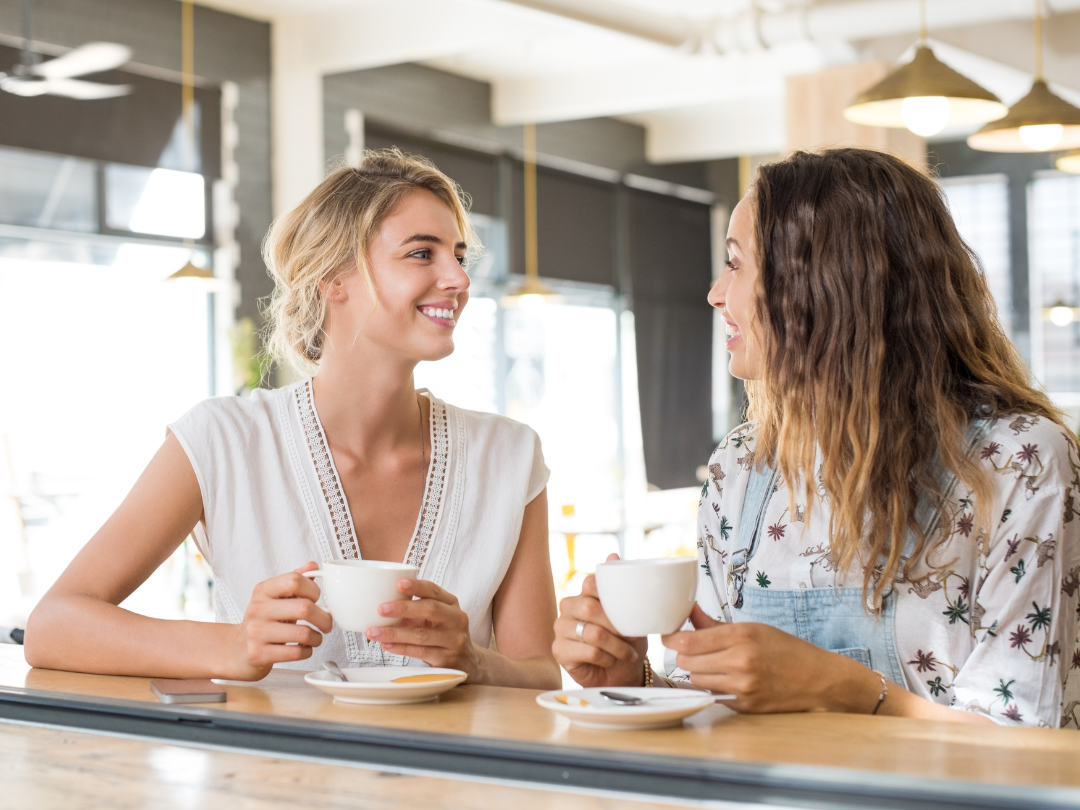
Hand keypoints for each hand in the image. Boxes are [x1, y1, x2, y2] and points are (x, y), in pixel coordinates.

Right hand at [227, 561, 332, 679]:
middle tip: (327, 623)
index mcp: (263, 590)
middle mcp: (257, 609)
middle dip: (324, 618)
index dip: (313, 590)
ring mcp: (256, 632)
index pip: (295, 580)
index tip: (317, 599)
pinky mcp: (258, 654)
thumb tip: (312, 565)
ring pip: (303, 633)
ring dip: (317, 638)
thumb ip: (294, 580)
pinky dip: (307, 651)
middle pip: (304, 608)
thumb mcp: (276, 597)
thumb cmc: (264, 621)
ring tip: (315, 637)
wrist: (238, 649)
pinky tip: (303, 648)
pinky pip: (296, 653)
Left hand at [366, 579, 480, 677]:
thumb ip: (418, 608)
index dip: (416, 586)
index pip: (434, 591)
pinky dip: (400, 648)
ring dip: (395, 633)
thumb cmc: (444, 633)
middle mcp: (456, 619)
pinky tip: (386, 645)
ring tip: (374, 632)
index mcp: (451, 603)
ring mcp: (453, 640)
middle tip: (381, 609)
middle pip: (430, 609)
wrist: (468, 661)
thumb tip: (383, 602)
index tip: (398, 584)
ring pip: (421, 635)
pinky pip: (420, 652)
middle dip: (404, 608)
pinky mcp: (446, 660)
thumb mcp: (438, 616)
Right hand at [552, 554, 646, 687]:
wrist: (623, 671)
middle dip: (616, 626)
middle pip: (589, 607)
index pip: (590, 583)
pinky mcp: (559, 650)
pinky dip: (606, 658)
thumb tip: (613, 554)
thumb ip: (620, 585)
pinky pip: (588, 651)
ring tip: (628, 653)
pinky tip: (610, 661)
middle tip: (632, 637)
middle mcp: (568, 607)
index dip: (609, 597)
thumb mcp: (629, 612)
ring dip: (616, 646)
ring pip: (592, 632)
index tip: (628, 613)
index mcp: (583, 594)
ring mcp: (560, 629)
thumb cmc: (626, 640)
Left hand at [661, 605, 881, 712]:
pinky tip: (726, 678)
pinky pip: (712, 695)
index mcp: (742, 636)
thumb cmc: (787, 650)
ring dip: (697, 672)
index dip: (671, 638)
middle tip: (691, 649)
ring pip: (696, 680)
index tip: (668, 635)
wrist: (819, 681)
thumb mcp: (753, 628)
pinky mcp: (744, 706)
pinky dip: (713, 686)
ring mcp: (742, 687)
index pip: (688, 641)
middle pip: (686, 662)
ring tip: (712, 664)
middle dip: (684, 655)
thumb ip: (715, 624)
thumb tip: (688, 611)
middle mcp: (740, 662)